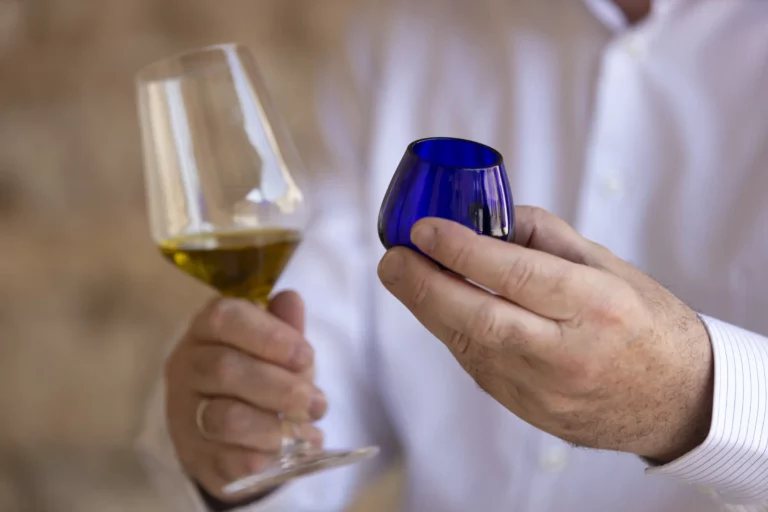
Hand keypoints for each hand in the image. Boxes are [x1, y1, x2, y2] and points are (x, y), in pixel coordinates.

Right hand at [165, 292, 326, 501]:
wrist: (226, 434)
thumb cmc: (258, 376)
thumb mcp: (275, 348)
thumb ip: (284, 327)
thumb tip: (290, 300)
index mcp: (207, 330)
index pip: (225, 319)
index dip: (269, 336)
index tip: (306, 355)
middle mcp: (187, 367)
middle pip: (225, 370)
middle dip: (282, 388)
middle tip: (317, 403)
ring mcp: (184, 414)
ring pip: (226, 419)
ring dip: (276, 427)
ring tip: (307, 431)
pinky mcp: (194, 456)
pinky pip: (229, 460)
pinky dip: (266, 457)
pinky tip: (289, 453)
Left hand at [377, 207, 713, 461]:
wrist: (676, 401)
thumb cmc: (646, 324)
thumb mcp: (610, 267)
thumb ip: (547, 238)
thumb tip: (488, 218)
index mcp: (597, 308)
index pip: (516, 275)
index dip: (461, 250)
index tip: (423, 229)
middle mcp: (568, 355)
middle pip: (478, 319)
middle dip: (423, 285)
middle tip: (392, 258)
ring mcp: (545, 391)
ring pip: (468, 345)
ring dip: (427, 307)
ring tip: (404, 275)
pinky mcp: (528, 411)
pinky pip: (478, 366)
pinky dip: (453, 333)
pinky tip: (440, 307)